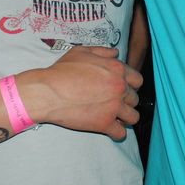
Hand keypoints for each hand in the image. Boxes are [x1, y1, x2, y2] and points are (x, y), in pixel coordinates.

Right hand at [21, 46, 142, 140]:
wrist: (47, 92)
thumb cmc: (61, 71)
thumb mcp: (81, 52)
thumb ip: (102, 51)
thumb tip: (116, 53)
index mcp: (116, 69)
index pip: (138, 80)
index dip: (130, 85)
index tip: (121, 90)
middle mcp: (119, 87)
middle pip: (135, 99)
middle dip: (126, 102)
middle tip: (113, 103)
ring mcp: (113, 106)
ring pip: (133, 117)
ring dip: (125, 118)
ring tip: (114, 117)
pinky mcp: (104, 123)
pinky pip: (121, 133)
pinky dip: (115, 132)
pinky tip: (107, 128)